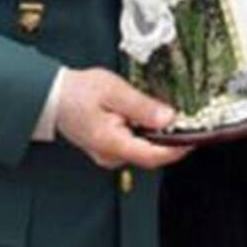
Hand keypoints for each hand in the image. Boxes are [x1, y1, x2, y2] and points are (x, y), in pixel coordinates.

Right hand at [56, 68, 192, 169]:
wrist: (51, 96)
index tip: (195, 137)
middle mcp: (111, 155)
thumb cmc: (76, 92)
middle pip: (151, 154)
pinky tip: (145, 117)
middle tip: (186, 120)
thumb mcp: (112, 90)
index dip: (178, 148)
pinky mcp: (108, 147)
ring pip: (143, 149)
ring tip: (163, 113)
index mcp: (112, 143)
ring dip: (157, 135)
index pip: (153, 155)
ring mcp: (108, 154)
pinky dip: (145, 133)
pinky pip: (133, 144)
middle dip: (170, 139)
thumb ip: (141, 106)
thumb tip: (168, 118)